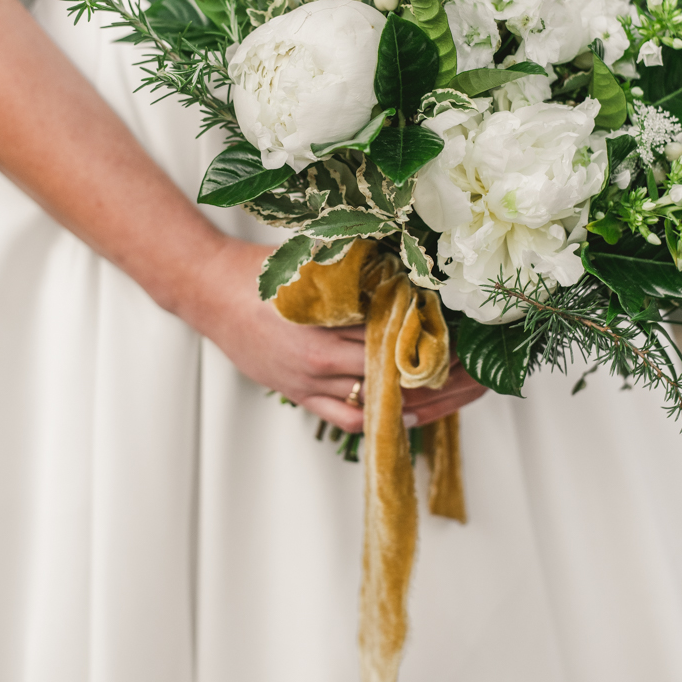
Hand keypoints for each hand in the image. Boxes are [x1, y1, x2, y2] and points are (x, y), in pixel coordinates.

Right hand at [191, 236, 485, 432]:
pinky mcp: (297, 394)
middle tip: (471, 373)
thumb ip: (357, 270)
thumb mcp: (311, 262)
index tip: (463, 344)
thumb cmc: (257, 273)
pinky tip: (407, 417)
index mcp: (325, 326)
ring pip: (373, 404)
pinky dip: (379, 419)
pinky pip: (344, 418)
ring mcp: (307, 384)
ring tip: (451, 398)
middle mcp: (318, 362)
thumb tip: (405, 270)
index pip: (392, 341)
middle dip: (435, 377)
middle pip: (391, 377)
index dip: (431, 345)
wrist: (209, 292)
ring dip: (415, 403)